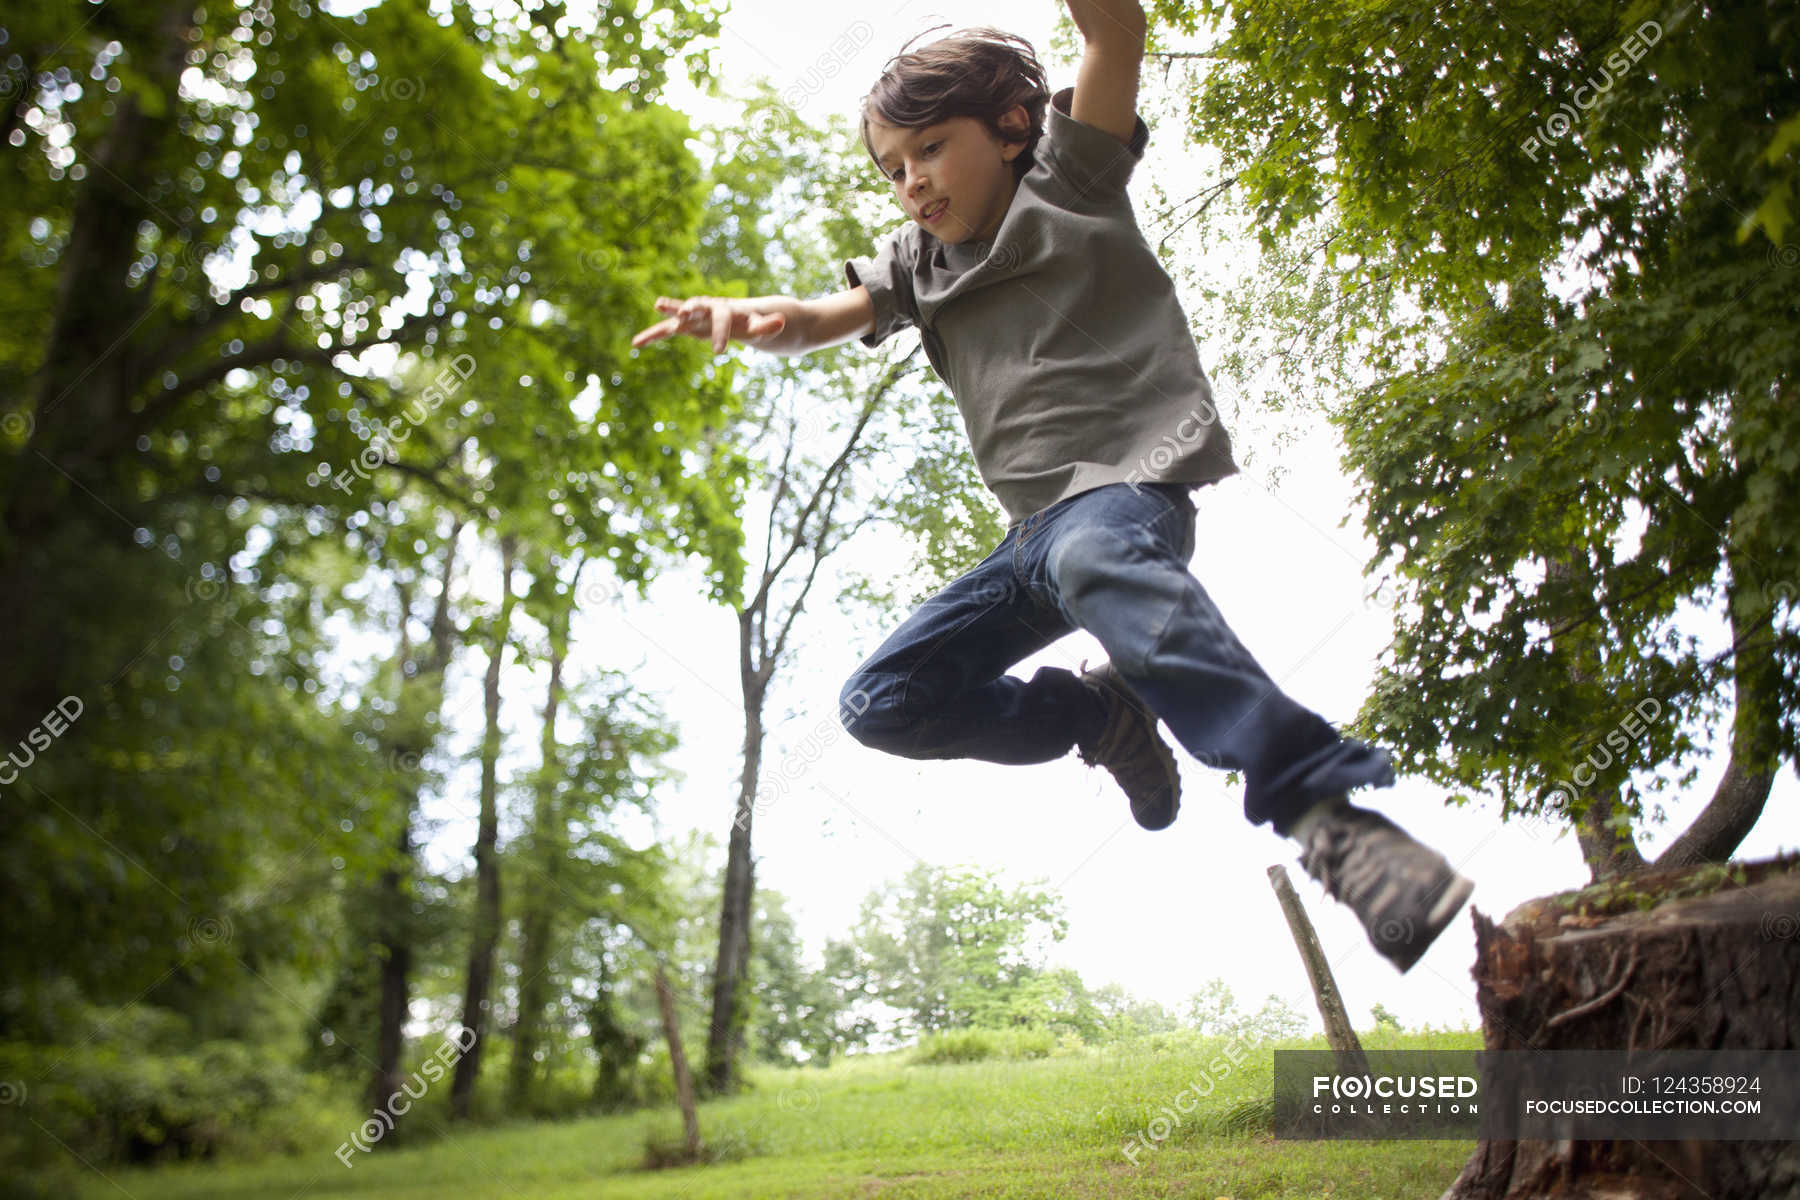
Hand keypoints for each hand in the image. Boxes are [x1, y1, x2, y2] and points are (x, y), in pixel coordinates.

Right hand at [630, 295, 787, 353]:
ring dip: (665, 318)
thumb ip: (768, 325)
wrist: (749, 316)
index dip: (721, 334)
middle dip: (690, 309)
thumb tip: (782, 320)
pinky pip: (668, 330)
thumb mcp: (765, 327)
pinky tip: (635, 344)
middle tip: (683, 314)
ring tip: (647, 322)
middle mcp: (709, 308)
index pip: (723, 319)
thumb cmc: (757, 323)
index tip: (719, 353)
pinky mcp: (688, 326)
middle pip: (697, 306)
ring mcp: (696, 316)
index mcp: (728, 309)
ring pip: (677, 317)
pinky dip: (653, 335)